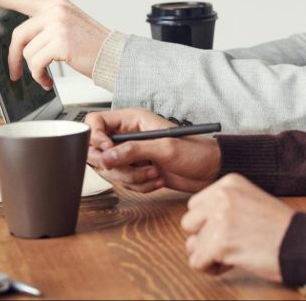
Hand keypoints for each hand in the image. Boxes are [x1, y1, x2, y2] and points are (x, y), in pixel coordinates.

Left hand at [0, 0, 108, 88]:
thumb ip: (46, 25)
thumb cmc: (93, 46)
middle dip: (13, 57)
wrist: (114, 56)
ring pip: (28, 52)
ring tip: (44, 76)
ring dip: (33, 70)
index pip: (21, 0)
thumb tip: (22, 41)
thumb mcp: (69, 26)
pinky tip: (47, 80)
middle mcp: (56, 11)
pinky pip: (36, 63)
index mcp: (56, 4)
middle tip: (15, 72)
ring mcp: (58, 25)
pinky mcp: (60, 43)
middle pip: (18, 34)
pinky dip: (39, 76)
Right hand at [87, 108, 220, 193]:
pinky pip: (123, 181)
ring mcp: (132, 154)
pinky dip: (139, 185)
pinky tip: (157, 179)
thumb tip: (105, 157)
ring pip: (110, 169)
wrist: (210, 171)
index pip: (96, 121)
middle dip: (116, 165)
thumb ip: (133, 151)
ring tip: (154, 173)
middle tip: (136, 167)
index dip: (95, 137)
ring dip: (131, 177)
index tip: (107, 151)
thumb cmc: (196, 152)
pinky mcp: (137, 170)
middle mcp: (129, 135)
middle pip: (97, 150)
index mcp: (134, 120)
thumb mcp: (165, 148)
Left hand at [182, 174, 293, 280]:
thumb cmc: (280, 228)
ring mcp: (220, 218)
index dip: (211, 222)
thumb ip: (219, 213)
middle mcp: (223, 196)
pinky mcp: (220, 242)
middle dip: (206, 237)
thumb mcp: (249, 204)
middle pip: (189, 223)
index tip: (235, 227)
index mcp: (230, 182)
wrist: (301, 242)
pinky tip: (233, 261)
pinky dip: (212, 268)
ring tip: (236, 251)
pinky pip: (197, 262)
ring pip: (193, 245)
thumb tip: (190, 241)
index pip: (196, 205)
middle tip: (233, 241)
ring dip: (210, 254)